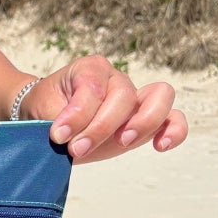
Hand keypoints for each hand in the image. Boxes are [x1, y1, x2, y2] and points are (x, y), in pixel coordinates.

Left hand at [21, 56, 187, 162]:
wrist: (48, 122)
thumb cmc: (46, 111)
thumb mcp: (44, 111)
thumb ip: (59, 118)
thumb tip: (69, 133)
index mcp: (91, 69)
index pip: (93, 87)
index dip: (77, 114)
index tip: (58, 135)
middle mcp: (117, 80)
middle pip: (124, 95)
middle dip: (101, 126)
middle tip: (77, 149)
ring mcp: (135, 99)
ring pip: (160, 97)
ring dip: (143, 122)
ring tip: (122, 143)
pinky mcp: (146, 122)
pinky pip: (173, 119)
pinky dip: (174, 131)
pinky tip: (160, 146)